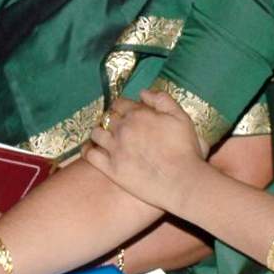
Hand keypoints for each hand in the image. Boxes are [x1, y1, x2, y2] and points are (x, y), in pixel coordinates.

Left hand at [81, 88, 206, 209]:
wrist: (182, 181)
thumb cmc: (185, 149)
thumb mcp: (181, 117)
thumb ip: (162, 100)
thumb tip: (143, 92)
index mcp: (138, 114)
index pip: (120, 103)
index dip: (122, 106)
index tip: (125, 112)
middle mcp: (122, 128)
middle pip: (108, 117)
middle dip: (111, 119)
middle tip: (116, 126)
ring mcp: (114, 148)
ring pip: (96, 133)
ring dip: (99, 132)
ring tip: (104, 137)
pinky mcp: (110, 168)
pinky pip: (89, 154)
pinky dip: (87, 149)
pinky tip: (90, 149)